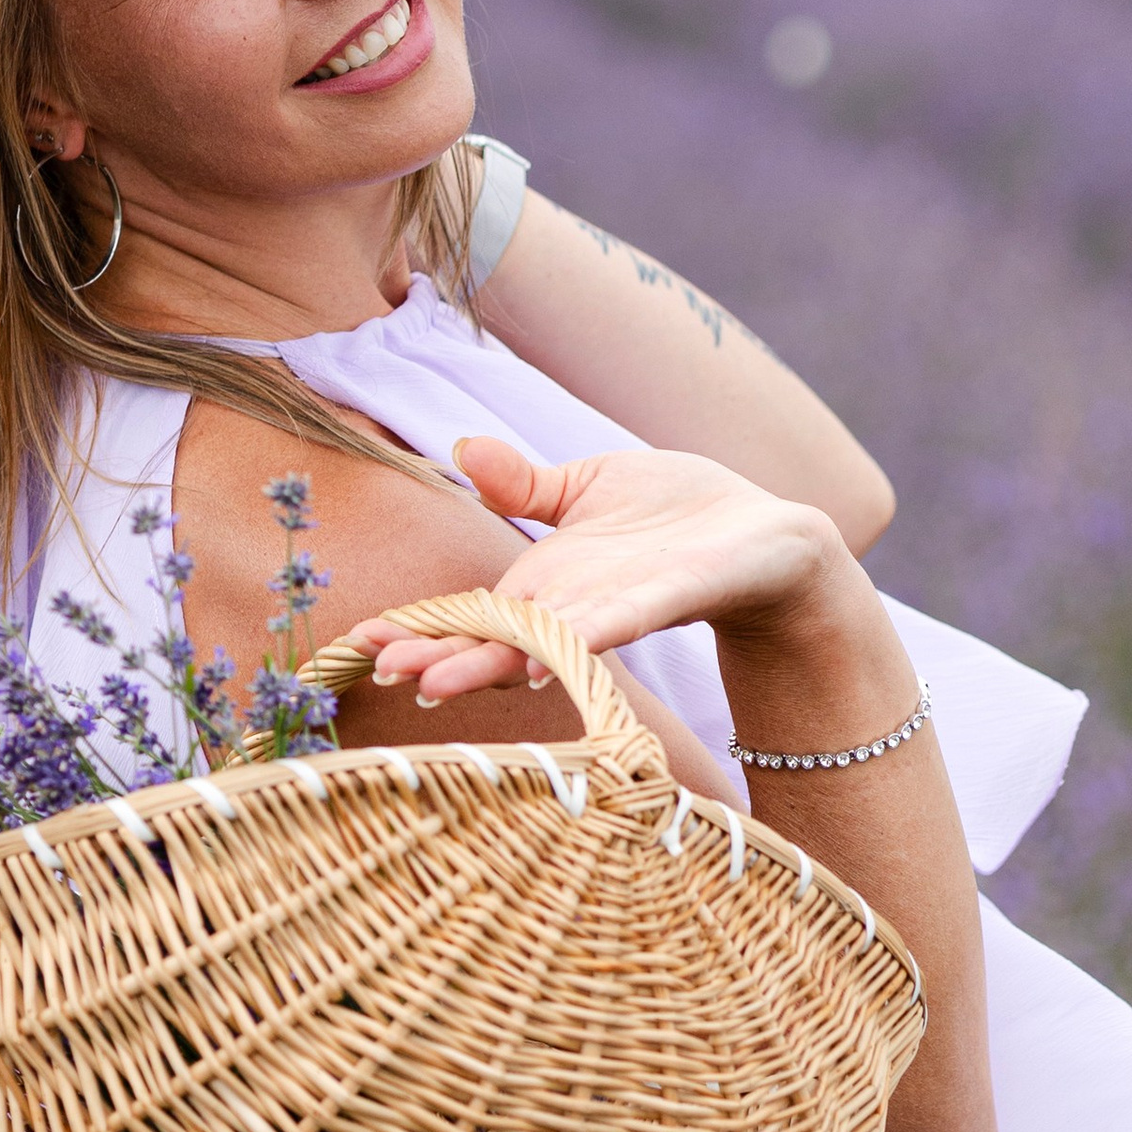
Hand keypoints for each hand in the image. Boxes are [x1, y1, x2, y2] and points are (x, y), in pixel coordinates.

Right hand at [346, 435, 851, 703]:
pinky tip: (538, 659)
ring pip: (540, 643)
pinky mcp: (664, 602)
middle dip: (437, 654)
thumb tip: (463, 450)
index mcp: (546, 583)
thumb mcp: (589, 488)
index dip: (419, 625)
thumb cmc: (679, 516)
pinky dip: (575, 640)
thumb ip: (526, 485)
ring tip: (435, 681)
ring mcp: (616, 611)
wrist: (769, 535)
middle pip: (493, 637)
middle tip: (381, 672)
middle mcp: (572, 608)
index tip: (362, 641)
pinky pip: (611, 623)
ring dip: (488, 662)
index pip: (469, 610)